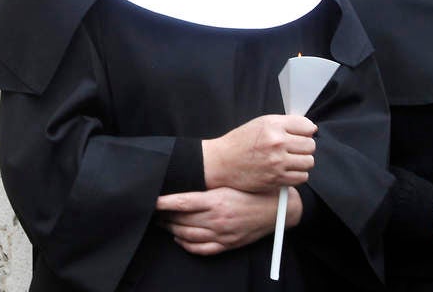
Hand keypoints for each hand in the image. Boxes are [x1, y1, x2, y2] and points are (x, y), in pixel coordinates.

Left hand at [155, 187, 302, 255]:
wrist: (279, 210)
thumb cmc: (257, 191)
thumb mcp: (235, 183)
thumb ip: (212, 185)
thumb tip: (190, 183)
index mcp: (218, 200)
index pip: (182, 202)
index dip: (164, 202)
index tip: (153, 200)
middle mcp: (217, 219)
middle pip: (181, 220)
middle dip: (164, 216)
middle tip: (155, 211)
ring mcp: (221, 234)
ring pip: (187, 235)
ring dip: (172, 229)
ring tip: (163, 223)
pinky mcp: (227, 244)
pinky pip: (200, 249)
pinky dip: (186, 245)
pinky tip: (180, 239)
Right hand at [202, 115, 316, 191]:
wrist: (222, 162)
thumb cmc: (240, 142)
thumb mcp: (261, 123)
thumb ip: (286, 124)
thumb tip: (310, 129)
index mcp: (274, 125)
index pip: (307, 126)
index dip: (306, 132)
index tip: (302, 135)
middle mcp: (277, 142)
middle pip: (310, 145)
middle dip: (305, 147)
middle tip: (295, 149)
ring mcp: (277, 162)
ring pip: (308, 162)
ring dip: (303, 162)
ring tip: (292, 160)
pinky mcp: (276, 179)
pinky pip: (301, 177)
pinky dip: (298, 174)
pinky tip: (288, 170)